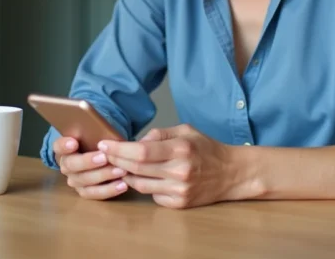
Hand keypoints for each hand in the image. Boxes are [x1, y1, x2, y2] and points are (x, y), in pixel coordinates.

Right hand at [53, 136, 128, 199]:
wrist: (97, 156)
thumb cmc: (95, 141)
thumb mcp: (93, 134)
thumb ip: (95, 132)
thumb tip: (107, 134)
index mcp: (64, 148)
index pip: (59, 146)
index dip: (64, 145)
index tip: (74, 142)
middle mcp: (66, 165)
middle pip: (72, 165)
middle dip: (88, 162)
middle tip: (105, 158)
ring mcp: (74, 180)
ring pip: (84, 180)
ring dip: (103, 176)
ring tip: (121, 171)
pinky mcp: (84, 191)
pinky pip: (94, 193)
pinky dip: (109, 190)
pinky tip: (123, 185)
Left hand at [99, 124, 236, 208]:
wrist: (231, 173)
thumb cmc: (207, 149)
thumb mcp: (186, 131)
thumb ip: (159, 134)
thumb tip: (136, 142)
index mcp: (181, 149)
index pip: (141, 151)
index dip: (119, 149)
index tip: (104, 144)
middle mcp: (179, 171)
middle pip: (136, 168)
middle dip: (116, 160)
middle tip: (104, 154)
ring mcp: (179, 190)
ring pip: (140, 184)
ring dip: (125, 175)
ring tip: (119, 165)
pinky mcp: (179, 203)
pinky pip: (151, 195)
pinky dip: (143, 185)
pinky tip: (144, 177)